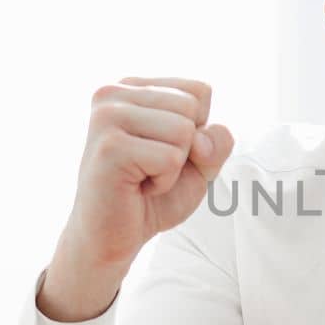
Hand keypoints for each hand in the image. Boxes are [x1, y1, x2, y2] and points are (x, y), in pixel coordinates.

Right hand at [41, 77, 233, 320]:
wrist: (113, 237)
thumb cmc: (153, 195)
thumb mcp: (200, 162)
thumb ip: (217, 140)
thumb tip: (200, 139)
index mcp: (131, 87)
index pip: (200, 91)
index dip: (197, 131)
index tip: (161, 151)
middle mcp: (112, 93)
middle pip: (192, 108)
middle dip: (185, 149)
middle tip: (150, 168)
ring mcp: (107, 118)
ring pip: (184, 131)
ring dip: (173, 167)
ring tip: (142, 176)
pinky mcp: (110, 147)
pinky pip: (171, 159)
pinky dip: (164, 182)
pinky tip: (136, 187)